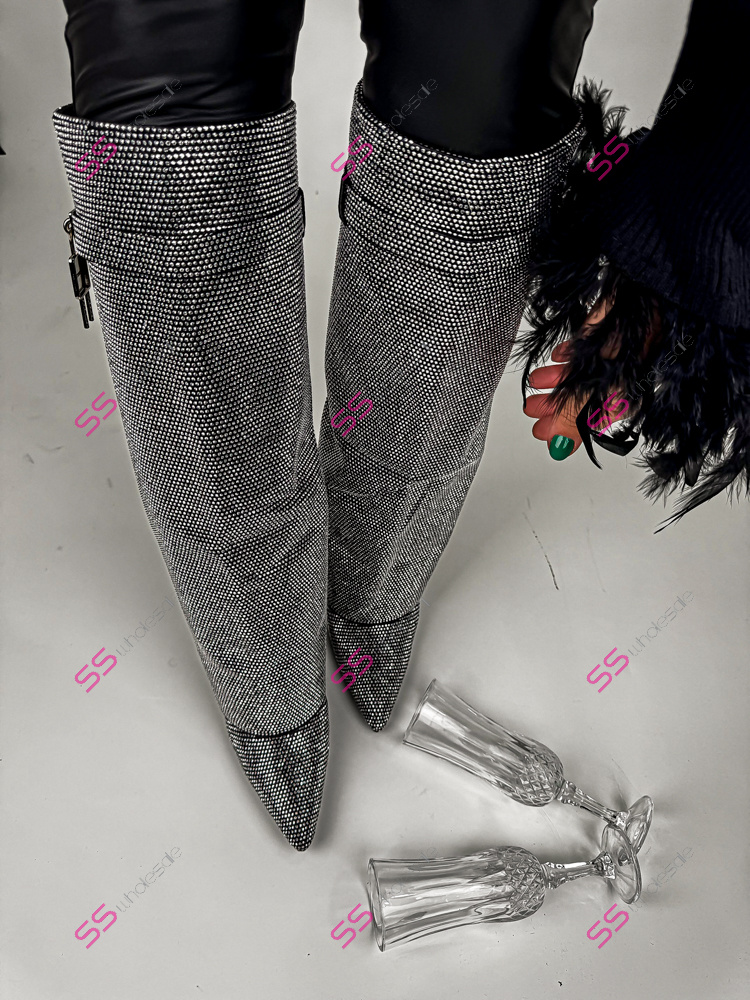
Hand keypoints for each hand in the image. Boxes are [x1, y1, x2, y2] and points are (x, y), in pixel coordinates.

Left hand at [523, 299, 625, 459]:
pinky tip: (557, 357)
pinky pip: (587, 348)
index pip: (592, 422)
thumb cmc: (628, 341)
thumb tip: (559, 448)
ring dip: (556, 380)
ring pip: (582, 373)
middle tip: (533, 410)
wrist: (644, 292)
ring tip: (535, 381)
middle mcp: (620, 379)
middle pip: (583, 398)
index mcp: (625, 398)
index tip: (543, 434)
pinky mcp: (607, 332)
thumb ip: (575, 416)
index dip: (567, 430)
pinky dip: (570, 356)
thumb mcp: (596, 388)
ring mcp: (614, 355)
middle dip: (555, 405)